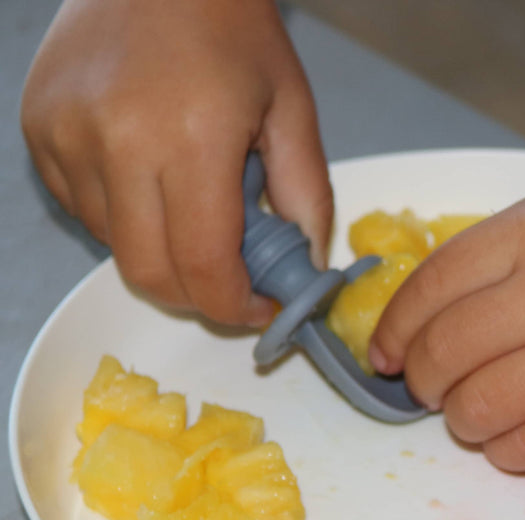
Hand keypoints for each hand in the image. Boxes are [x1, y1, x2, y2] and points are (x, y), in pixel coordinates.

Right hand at [20, 0, 331, 325]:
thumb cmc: (232, 30)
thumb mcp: (292, 110)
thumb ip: (307, 198)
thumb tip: (308, 271)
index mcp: (190, 140)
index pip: (203, 266)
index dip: (234, 306)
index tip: (261, 307)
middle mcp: (116, 142)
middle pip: (150, 273)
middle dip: (198, 296)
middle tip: (233, 280)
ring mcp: (66, 135)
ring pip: (114, 246)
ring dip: (161, 250)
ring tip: (195, 203)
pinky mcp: (37, 128)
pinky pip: (84, 208)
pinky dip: (123, 216)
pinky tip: (153, 175)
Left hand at [369, 189, 524, 471]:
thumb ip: (498, 262)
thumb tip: (410, 331)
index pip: (426, 291)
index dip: (393, 334)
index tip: (386, 358)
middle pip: (441, 357)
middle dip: (425, 384)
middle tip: (437, 393)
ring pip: (475, 411)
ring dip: (466, 422)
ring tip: (486, 415)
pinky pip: (524, 450)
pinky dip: (507, 451)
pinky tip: (523, 436)